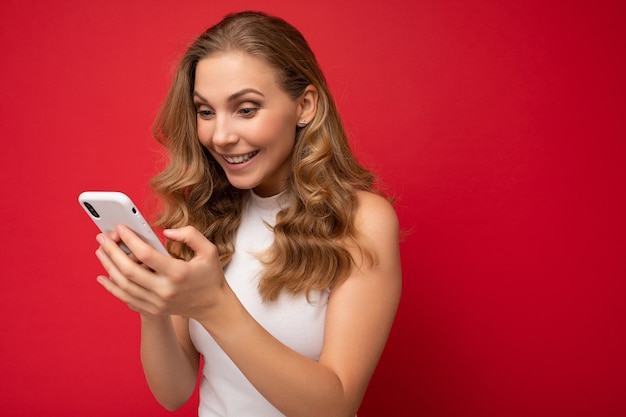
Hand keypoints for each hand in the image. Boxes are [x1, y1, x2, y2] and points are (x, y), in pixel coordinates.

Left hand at [95, 225, 225, 319]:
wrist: (212, 305)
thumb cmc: (210, 275)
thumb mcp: (208, 250)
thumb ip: (190, 234)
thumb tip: (166, 232)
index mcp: (178, 273)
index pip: (146, 254)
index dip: (130, 239)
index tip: (120, 228)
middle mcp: (165, 290)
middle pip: (129, 270)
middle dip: (112, 251)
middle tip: (102, 237)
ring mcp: (157, 302)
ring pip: (124, 285)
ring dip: (109, 267)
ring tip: (100, 252)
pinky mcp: (152, 309)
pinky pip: (126, 298)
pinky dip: (112, 287)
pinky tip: (102, 276)